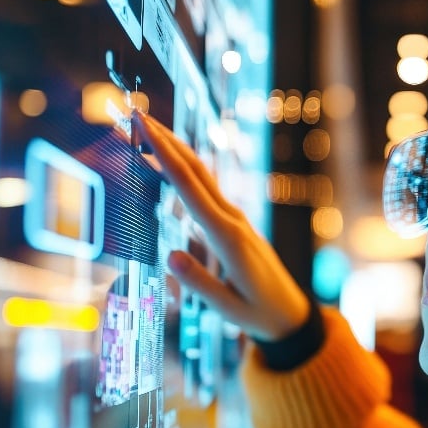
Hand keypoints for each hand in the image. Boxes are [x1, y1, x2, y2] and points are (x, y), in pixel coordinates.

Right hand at [133, 111, 309, 341]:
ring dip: (174, 150)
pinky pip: (207, 191)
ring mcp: (236, 219)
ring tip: (147, 129)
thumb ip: (199, 282)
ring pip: (202, 176)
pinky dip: (185, 171)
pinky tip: (170, 164)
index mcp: (227, 237)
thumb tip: (170, 256)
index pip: (189, 188)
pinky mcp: (235, 224)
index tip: (144, 128)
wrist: (291, 314)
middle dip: (165, 140)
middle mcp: (232, 220)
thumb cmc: (258, 313)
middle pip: (195, 170)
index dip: (164, 155)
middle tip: (136, 114)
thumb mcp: (226, 307)